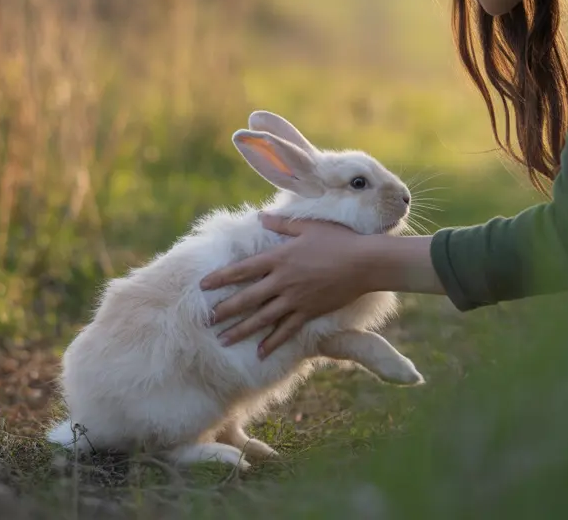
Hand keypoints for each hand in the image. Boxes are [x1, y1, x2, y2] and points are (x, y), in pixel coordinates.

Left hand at [199, 214, 378, 357]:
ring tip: (223, 340)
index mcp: (278, 258)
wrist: (365, 262)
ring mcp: (295, 299)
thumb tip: (260, 216)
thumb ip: (280, 224)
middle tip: (206, 319)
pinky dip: (272, 343)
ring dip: (241, 330)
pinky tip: (259, 352)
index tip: (203, 286)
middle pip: (247, 298)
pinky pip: (286, 331)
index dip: (220, 278)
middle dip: (224, 310)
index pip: (241, 270)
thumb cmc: (338, 239)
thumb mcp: (307, 226)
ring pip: (262, 319)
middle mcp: (282, 281)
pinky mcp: (309, 312)